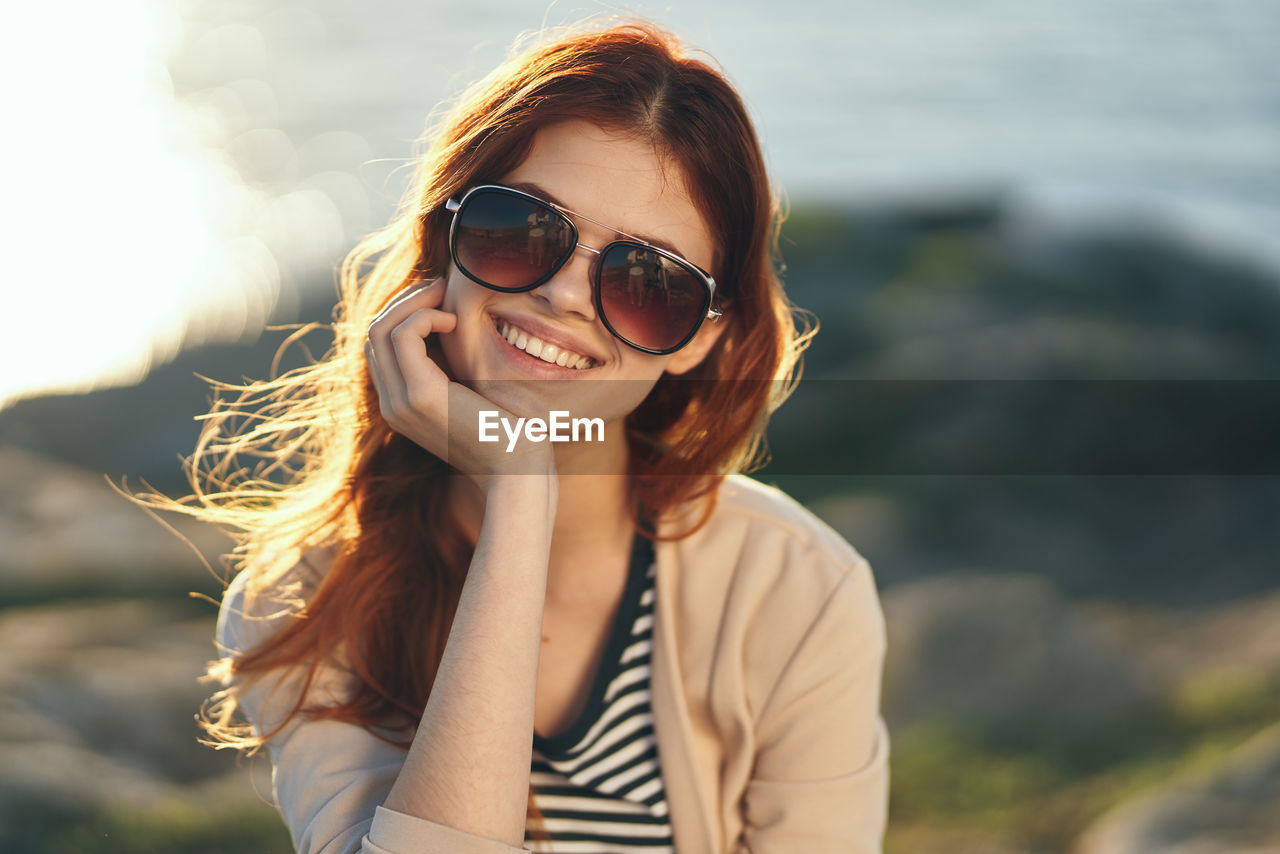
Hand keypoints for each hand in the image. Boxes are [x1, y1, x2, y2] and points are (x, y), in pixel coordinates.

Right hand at [364, 279, 555, 492]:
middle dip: (405, 300)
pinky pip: (403, 335)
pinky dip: (425, 316)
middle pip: (373, 332)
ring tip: (447, 298)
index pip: (380, 345)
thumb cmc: (508, 432)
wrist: (520, 471)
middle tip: (441, 287)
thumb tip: (450, 321)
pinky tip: (454, 321)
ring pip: (380, 328)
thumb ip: (453, 365)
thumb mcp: (472, 390)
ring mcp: (401, 402)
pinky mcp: (420, 396)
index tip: (439, 298)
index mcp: (401, 404)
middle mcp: (392, 405)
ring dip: (413, 302)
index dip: (404, 312)